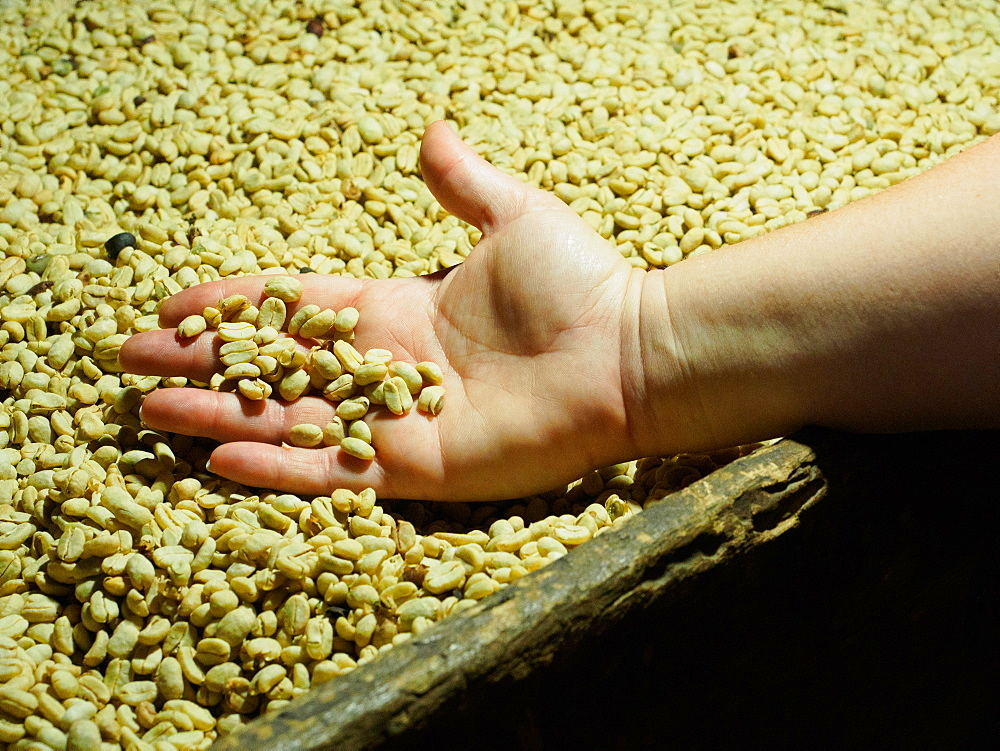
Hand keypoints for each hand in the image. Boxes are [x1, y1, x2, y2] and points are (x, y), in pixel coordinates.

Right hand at [120, 122, 651, 500]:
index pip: (295, 308)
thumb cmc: (577, 284)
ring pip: (289, 419)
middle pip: (275, 367)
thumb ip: (462, 184)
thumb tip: (432, 134)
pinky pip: (335, 468)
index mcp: (396, 309)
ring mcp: (397, 421)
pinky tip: (219, 460)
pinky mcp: (418, 466)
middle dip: (203, 365)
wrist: (626, 352)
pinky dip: (278, 465)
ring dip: (219, 416)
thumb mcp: (512, 217)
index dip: (236, 307)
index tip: (177, 306)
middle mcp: (386, 368)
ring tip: (149, 414)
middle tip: (132, 365)